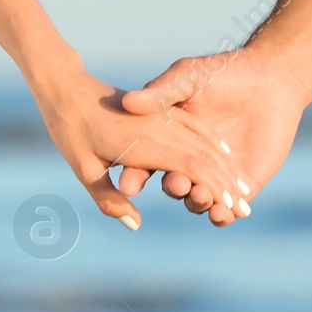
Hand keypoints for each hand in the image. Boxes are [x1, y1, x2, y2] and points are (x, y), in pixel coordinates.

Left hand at [32, 66, 243, 231]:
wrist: (66, 85)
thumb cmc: (69, 129)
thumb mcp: (82, 169)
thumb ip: (109, 199)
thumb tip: (135, 225)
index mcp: (142, 143)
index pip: (191, 167)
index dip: (214, 188)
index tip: (231, 208)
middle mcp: (159, 128)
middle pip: (204, 156)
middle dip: (227, 183)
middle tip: (245, 208)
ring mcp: (162, 116)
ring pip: (203, 140)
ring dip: (225, 166)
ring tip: (243, 188)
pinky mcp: (162, 108)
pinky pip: (194, 125)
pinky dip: (212, 142)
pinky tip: (225, 154)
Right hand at [119, 46, 307, 226]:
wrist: (271, 79)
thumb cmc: (225, 72)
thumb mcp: (188, 77)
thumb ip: (161, 92)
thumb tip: (128, 102)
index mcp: (168, 140)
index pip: (146, 163)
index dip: (135, 175)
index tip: (128, 184)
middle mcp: (187, 162)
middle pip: (172, 184)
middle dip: (172, 187)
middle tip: (176, 183)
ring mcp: (214, 177)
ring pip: (197, 200)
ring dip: (197, 202)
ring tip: (202, 195)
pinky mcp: (242, 186)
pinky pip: (227, 211)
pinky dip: (222, 216)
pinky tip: (222, 213)